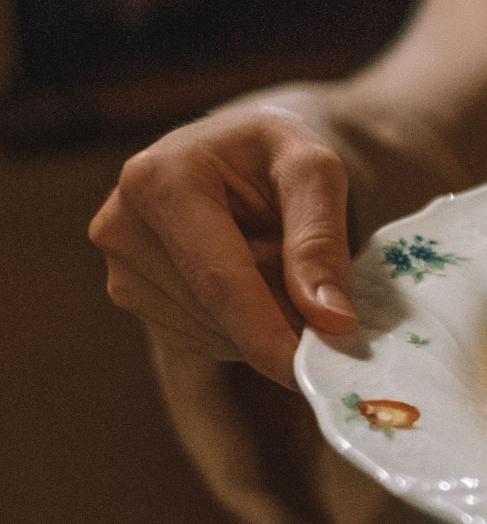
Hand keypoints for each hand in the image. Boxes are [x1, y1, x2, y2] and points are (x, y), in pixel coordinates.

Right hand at [89, 105, 357, 388]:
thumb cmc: (279, 155)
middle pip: (214, 309)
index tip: (307, 373)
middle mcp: (122, 224)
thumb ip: (321, 241)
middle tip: (324, 293)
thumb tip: (329, 320)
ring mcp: (119, 265)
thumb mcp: (315, 172)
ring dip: (262, 321)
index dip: (266, 333)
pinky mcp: (130, 294)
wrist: (239, 150)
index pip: (219, 278)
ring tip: (282, 268)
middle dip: (278, 317)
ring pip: (207, 331)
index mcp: (161, 180)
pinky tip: (256, 285)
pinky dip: (241, 327)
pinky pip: (198, 336)